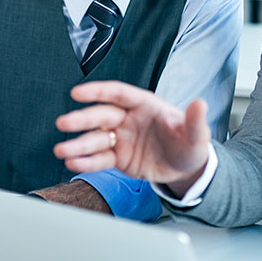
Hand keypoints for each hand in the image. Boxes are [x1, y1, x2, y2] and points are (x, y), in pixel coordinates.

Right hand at [54, 81, 210, 186]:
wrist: (186, 169)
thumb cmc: (189, 144)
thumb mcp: (196, 135)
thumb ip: (194, 120)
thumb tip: (200, 104)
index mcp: (144, 105)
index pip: (117, 94)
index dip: (97, 91)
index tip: (77, 92)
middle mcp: (128, 119)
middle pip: (101, 116)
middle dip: (82, 120)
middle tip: (64, 123)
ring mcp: (121, 138)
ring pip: (96, 139)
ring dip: (78, 144)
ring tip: (61, 150)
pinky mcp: (118, 158)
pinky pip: (100, 159)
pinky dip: (86, 162)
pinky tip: (72, 163)